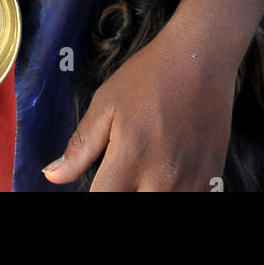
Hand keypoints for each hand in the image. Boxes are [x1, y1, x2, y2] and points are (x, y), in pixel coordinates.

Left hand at [42, 24, 236, 191]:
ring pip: (160, 206)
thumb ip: (80, 146)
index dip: (97, 191)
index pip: (103, 200)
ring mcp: (191, 181)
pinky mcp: (211, 179)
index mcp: (131, 156)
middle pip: (132, 205)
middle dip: (122, 191)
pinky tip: (167, 169)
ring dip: (146, 192)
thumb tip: (52, 177)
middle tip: (122, 168)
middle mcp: (163, 177)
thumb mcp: (106, 103)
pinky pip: (186, 199)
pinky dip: (171, 190)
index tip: (101, 176)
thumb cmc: (148, 76)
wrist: (201, 58)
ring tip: (144, 166)